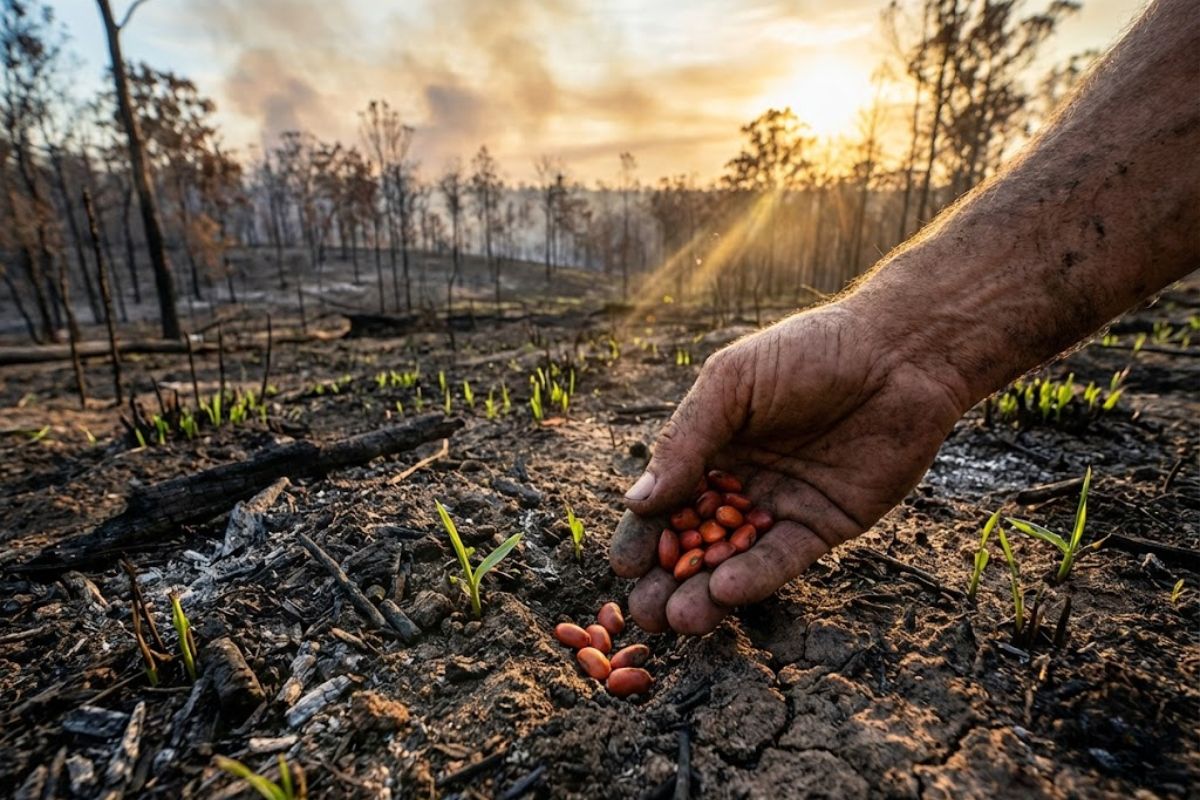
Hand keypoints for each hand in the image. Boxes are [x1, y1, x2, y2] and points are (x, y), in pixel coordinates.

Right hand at [609, 302, 970, 634]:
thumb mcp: (732, 384)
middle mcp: (740, 483)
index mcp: (709, 447)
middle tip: (644, 614)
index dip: (642, 537)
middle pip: (694, 542)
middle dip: (667, 580)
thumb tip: (635, 503)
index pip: (664, 501)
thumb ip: (685, 442)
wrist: (897, 354)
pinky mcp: (823, 526)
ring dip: (705, 592)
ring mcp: (780, 507)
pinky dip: (755, 577)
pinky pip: (783, 559)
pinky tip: (726, 592)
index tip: (623, 568)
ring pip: (734, 560)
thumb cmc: (805, 353)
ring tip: (677, 620)